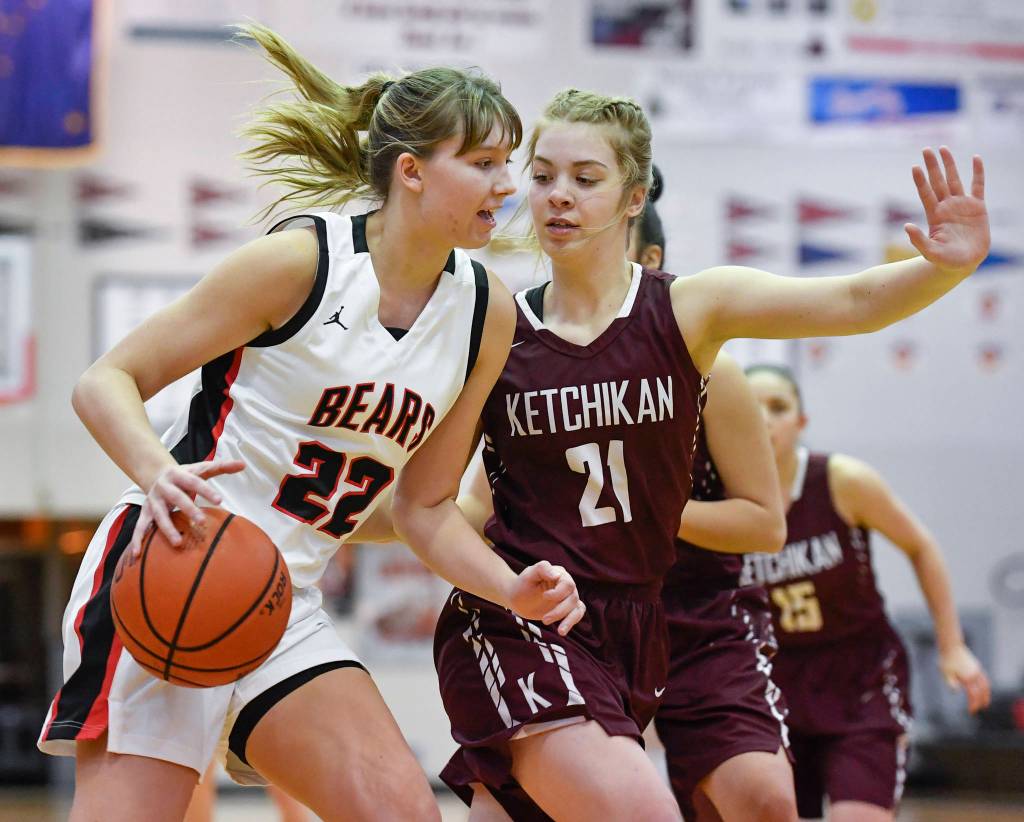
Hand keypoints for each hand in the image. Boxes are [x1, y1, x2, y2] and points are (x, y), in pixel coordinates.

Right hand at [130, 459, 245, 556]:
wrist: (156, 474)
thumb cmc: (185, 475)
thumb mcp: (201, 468)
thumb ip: (222, 467)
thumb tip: (243, 464)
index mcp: (178, 474)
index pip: (194, 481)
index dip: (206, 490)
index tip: (219, 500)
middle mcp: (164, 487)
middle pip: (177, 498)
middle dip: (189, 509)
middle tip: (202, 522)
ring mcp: (153, 500)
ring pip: (159, 515)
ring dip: (166, 529)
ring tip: (178, 543)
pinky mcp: (145, 512)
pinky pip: (140, 527)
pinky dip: (137, 540)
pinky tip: (137, 554)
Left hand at [508, 561, 585, 635]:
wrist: (517, 596)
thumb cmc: (523, 583)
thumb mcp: (529, 574)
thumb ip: (543, 569)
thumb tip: (557, 575)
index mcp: (560, 574)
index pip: (568, 584)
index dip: (559, 593)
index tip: (544, 596)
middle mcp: (567, 585)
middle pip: (573, 598)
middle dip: (559, 611)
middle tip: (544, 620)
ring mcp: (568, 597)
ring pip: (577, 608)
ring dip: (569, 620)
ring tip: (560, 632)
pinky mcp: (567, 609)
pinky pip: (576, 615)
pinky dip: (571, 623)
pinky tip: (562, 631)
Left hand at [905, 147, 989, 276]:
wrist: (965, 263)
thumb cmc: (945, 261)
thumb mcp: (930, 252)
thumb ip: (918, 240)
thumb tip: (906, 226)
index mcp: (935, 216)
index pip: (926, 194)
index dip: (921, 181)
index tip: (915, 167)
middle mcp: (946, 207)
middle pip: (938, 182)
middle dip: (932, 166)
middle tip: (926, 149)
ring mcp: (962, 205)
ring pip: (955, 180)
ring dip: (950, 164)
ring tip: (943, 149)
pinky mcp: (978, 207)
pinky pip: (978, 186)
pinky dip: (978, 172)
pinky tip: (976, 158)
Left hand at [939, 643, 990, 713]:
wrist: (951, 646)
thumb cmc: (946, 660)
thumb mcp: (945, 672)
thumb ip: (951, 683)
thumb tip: (957, 691)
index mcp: (967, 678)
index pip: (973, 695)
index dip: (973, 704)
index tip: (971, 711)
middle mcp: (974, 675)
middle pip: (982, 692)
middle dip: (981, 702)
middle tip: (979, 709)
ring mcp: (977, 670)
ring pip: (986, 685)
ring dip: (987, 695)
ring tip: (985, 701)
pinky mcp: (977, 666)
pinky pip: (985, 679)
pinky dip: (986, 686)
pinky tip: (983, 689)